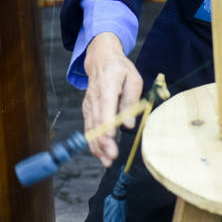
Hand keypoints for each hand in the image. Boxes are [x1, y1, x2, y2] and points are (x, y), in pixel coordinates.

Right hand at [82, 32, 143, 166]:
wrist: (101, 60)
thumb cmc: (120, 69)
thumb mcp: (133, 79)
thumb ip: (131, 100)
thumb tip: (129, 124)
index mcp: (107, 86)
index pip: (104, 107)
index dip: (106, 123)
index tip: (110, 137)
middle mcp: (94, 98)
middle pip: (97, 122)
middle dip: (103, 141)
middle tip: (112, 157)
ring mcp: (89, 105)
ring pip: (91, 128)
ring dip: (98, 146)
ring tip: (107, 161)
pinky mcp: (88, 110)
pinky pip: (89, 128)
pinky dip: (94, 142)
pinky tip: (101, 154)